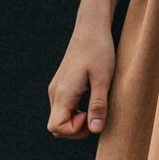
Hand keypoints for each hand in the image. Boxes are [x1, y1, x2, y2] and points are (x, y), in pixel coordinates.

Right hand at [47, 14, 115, 139]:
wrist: (91, 28)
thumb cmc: (99, 51)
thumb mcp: (103, 79)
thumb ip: (98, 105)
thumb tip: (95, 130)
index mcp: (63, 92)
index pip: (56, 127)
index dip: (75, 131)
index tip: (92, 116)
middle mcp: (55, 92)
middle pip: (56, 126)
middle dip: (76, 129)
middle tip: (96, 115)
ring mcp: (56, 88)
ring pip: (59, 117)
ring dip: (75, 121)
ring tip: (95, 108)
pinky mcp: (61, 84)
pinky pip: (62, 108)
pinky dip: (74, 112)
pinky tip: (90, 101)